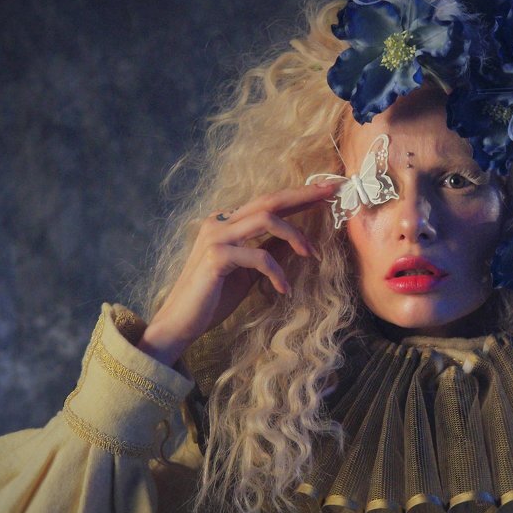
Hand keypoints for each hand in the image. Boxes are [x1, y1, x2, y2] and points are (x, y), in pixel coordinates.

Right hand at [136, 181, 340, 365]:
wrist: (181, 323)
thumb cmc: (213, 297)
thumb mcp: (249, 271)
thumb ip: (268, 250)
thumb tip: (296, 239)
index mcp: (227, 222)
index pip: (268, 202)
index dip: (299, 194)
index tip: (327, 189)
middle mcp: (219, 222)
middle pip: (269, 200)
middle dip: (304, 195)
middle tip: (331, 192)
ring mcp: (216, 237)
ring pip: (265, 219)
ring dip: (294, 235)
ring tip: (311, 254)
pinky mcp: (216, 257)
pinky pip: (258, 256)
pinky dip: (277, 271)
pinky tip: (284, 290)